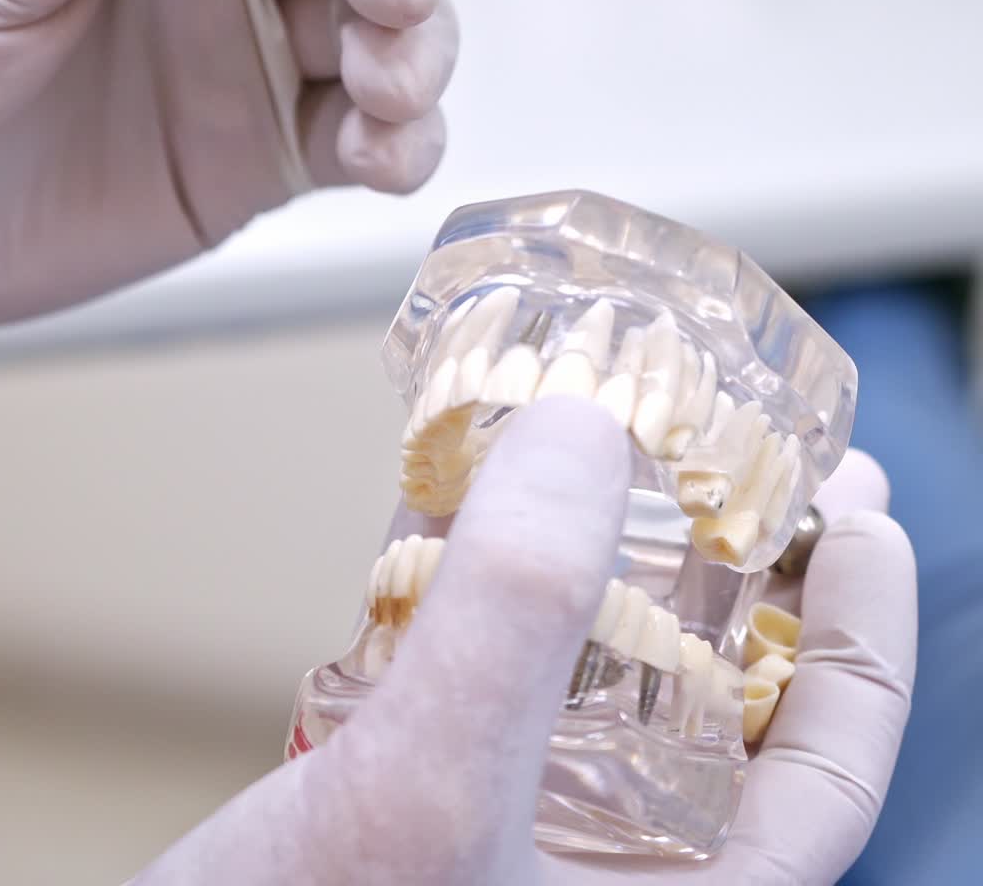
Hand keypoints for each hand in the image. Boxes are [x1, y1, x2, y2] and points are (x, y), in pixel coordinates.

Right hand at [127, 399, 914, 885]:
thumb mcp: (428, 798)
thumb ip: (516, 610)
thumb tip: (586, 430)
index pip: (824, 754)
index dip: (855, 619)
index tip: (859, 496)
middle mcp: (607, 872)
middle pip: (715, 692)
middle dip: (731, 560)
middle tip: (740, 445)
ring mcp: (504, 834)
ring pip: (586, 668)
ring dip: (589, 554)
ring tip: (600, 449)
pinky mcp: (412, 799)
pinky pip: (475, 669)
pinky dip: (470, 579)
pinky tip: (456, 505)